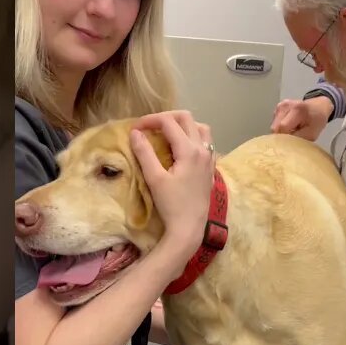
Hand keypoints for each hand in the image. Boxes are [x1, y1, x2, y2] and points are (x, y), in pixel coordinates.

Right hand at [130, 110, 215, 254]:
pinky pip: (206, 142)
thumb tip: (135, 133)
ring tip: (167, 133)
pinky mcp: (210, 167)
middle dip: (166, 117)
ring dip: (183, 125)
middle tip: (150, 126)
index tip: (135, 128)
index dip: (150, 120)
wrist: (189, 227)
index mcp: (189, 150)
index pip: (169, 122)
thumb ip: (144, 153)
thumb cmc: (171, 205)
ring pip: (200, 128)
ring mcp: (209, 158)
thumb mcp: (154, 178)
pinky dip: (193, 137)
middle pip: (186, 118)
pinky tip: (182, 148)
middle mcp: (202, 149)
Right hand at [270, 96, 332, 140]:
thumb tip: (285, 145)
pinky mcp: (278, 107)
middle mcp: (286, 105)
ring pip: (273, 126)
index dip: (285, 138)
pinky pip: (275, 122)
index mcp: (297, 110)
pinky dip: (281, 126)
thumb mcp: (311, 134)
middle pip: (275, 127)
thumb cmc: (317, 121)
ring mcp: (281, 105)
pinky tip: (289, 125)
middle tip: (293, 135)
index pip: (282, 128)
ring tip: (292, 129)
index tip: (291, 141)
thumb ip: (297, 140)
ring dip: (281, 131)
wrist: (317, 107)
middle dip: (282, 135)